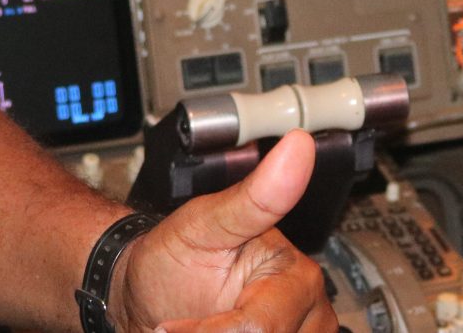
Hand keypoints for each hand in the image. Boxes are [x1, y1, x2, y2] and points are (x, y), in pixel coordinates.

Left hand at [114, 131, 337, 332]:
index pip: (260, 326)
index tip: (167, 328)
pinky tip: (206, 328)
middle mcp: (310, 309)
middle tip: (177, 325)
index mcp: (295, 273)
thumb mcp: (203, 223)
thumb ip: (254, 197)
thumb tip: (298, 147)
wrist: (152, 289)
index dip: (211, 331)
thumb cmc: (176, 255)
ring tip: (194, 323)